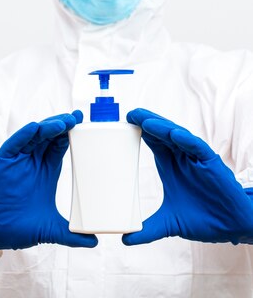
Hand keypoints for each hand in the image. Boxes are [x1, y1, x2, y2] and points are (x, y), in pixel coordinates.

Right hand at [0, 111, 97, 252]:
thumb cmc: (15, 227)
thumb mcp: (49, 230)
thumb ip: (71, 234)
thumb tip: (94, 242)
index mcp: (45, 172)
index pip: (60, 146)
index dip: (73, 135)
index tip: (88, 126)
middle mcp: (31, 162)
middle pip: (49, 136)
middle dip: (63, 125)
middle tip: (78, 117)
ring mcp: (16, 161)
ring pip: (34, 136)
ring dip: (48, 126)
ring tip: (64, 121)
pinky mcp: (1, 163)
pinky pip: (13, 145)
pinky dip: (24, 135)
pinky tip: (35, 128)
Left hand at [122, 108, 252, 245]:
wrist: (232, 227)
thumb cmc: (204, 219)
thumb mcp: (169, 223)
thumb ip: (147, 230)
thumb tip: (124, 239)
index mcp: (170, 166)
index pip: (152, 142)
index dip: (138, 131)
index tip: (121, 123)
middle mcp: (182, 159)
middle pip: (162, 134)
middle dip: (146, 122)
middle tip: (129, 113)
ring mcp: (196, 160)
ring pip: (178, 137)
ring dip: (162, 127)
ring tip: (145, 120)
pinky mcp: (212, 165)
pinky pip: (198, 148)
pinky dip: (186, 140)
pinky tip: (174, 134)